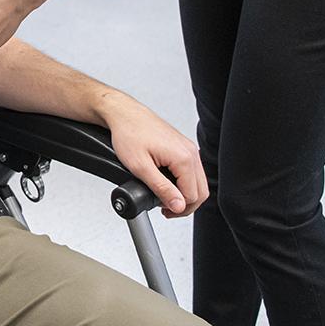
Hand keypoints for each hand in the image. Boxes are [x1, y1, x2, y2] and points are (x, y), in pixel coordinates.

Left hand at [99, 92, 207, 218]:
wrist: (123, 114)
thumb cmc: (128, 134)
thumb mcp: (141, 167)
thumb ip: (161, 189)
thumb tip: (178, 206)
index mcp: (183, 157)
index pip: (192, 196)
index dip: (178, 208)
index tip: (164, 211)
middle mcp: (190, 151)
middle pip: (201, 191)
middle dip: (185, 205)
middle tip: (167, 210)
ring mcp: (188, 148)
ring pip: (198, 182)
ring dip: (185, 194)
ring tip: (167, 200)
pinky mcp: (183, 146)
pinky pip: (192, 171)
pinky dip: (184, 182)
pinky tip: (170, 186)